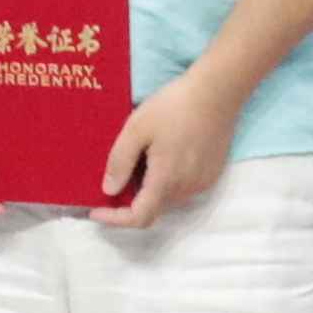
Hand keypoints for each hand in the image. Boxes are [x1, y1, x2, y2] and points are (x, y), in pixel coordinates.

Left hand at [93, 71, 241, 228]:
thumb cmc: (173, 107)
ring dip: (149, 189)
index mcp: (166, 180)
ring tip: (139, 160)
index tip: (96, 210)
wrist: (217, 92)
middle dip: (130, 201)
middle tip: (115, 176)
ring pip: (169, 198)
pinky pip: (183, 188)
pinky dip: (167, 182)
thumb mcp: (137, 129)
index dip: (115, 219)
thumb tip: (109, 190)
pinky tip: (161, 156)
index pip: (139, 217)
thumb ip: (120, 162)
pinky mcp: (212, 174)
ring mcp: (202, 183)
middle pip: (153, 208)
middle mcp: (186, 189)